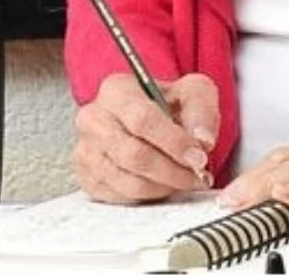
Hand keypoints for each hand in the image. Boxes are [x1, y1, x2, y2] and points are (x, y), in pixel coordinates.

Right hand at [74, 71, 219, 202]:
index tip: (198, 156)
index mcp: (116, 90)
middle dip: (171, 170)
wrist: (150, 119)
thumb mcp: (193, 91)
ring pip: (127, 181)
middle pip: (133, 154)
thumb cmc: (168, 103)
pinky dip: (148, 197)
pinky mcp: (88, 178)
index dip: (174, 142)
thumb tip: (202, 139)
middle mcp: (94, 119)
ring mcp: (86, 151)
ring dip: (163, 186)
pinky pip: (119, 197)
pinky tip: (164, 185)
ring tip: (185, 180)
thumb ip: (201, 109)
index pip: (142, 119)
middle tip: (196, 175)